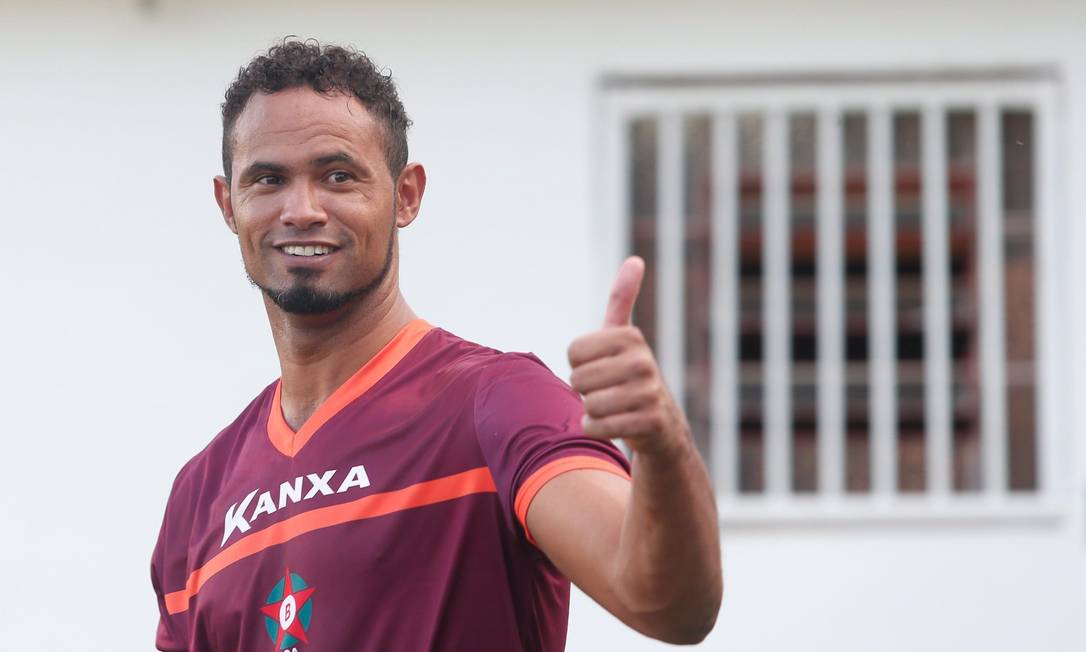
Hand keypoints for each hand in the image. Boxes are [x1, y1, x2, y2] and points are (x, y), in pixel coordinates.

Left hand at [567, 256, 690, 458]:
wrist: (661, 425)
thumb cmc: (630, 375)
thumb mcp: (623, 336)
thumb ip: (622, 298)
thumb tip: (635, 260)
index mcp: (631, 337)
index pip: (573, 353)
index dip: (579, 365)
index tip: (601, 367)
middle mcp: (643, 361)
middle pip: (578, 379)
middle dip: (585, 390)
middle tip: (607, 391)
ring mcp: (649, 392)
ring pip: (588, 404)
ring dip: (592, 410)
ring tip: (612, 407)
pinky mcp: (650, 422)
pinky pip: (597, 426)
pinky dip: (596, 428)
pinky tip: (613, 424)